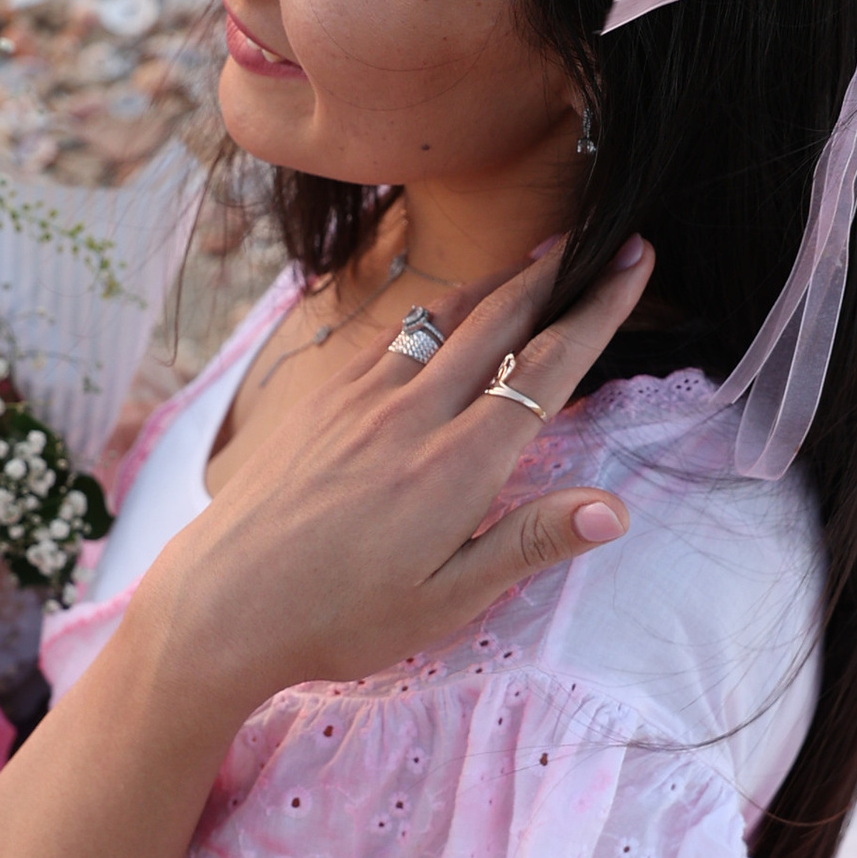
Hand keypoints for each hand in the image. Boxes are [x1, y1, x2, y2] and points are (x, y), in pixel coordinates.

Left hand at [134, 237, 652, 709]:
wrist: (221, 603)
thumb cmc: (339, 618)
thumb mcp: (447, 601)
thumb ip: (529, 543)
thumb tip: (614, 508)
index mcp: (461, 465)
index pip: (548, 367)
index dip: (599, 309)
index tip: (635, 262)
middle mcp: (416, 414)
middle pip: (501, 320)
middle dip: (559, 274)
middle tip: (603, 239)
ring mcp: (363, 397)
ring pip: (446, 317)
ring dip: (500, 282)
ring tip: (539, 257)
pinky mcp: (323, 398)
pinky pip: (393, 338)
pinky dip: (437, 312)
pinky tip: (447, 313)